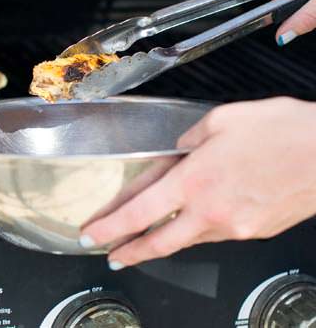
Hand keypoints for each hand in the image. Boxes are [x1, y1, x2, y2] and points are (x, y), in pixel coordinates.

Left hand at [80, 97, 315, 269]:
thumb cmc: (283, 131)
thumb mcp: (223, 119)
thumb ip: (190, 138)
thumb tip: (178, 151)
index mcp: (194, 179)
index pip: (138, 212)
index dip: (109, 227)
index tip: (91, 234)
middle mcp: (210, 210)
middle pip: (158, 243)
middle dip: (129, 252)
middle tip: (111, 256)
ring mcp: (234, 227)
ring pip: (188, 240)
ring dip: (163, 241)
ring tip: (146, 240)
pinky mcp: (255, 232)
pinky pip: (217, 234)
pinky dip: (198, 230)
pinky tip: (194, 222)